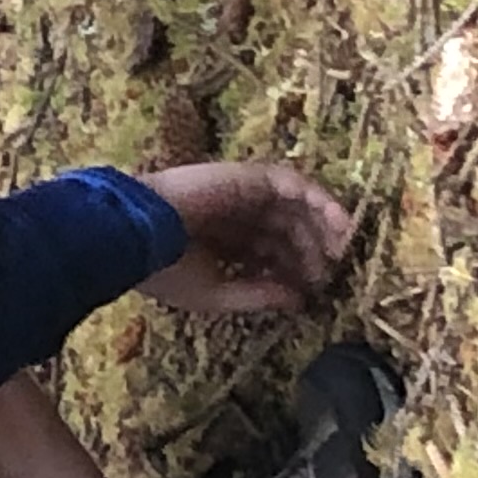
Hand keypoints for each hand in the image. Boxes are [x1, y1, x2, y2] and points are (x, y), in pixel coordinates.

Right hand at [135, 162, 355, 316]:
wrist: (135, 236)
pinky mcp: (249, 177)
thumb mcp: (214, 293)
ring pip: (294, 206)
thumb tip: (298, 300)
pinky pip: (294, 184)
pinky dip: (319, 200)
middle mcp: (235, 215)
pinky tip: (339, 224)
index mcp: (220, 242)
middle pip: (285, 231)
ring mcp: (242, 194)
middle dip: (310, 252)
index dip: (292, 270)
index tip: (311, 292)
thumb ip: (257, 295)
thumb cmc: (165, 270)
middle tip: (329, 275)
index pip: (267, 252)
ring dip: (323, 226)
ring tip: (342, 249)